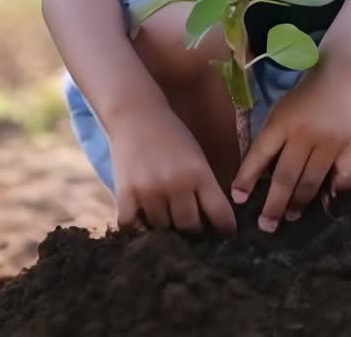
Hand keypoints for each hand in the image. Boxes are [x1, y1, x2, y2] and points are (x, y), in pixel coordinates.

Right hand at [109, 103, 236, 235]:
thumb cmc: (170, 135)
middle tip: (192, 235)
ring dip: (165, 232)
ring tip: (166, 227)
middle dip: (194, 234)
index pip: (220, 215)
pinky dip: (137, 230)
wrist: (136, 114)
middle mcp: (176, 184)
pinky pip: (132, 228)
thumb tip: (212, 222)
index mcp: (199, 173)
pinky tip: (141, 224)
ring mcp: (149, 191)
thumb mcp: (196, 156)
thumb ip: (204, 186)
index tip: (224, 237)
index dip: (225, 230)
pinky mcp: (125, 194)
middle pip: (190, 228)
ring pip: (162, 230)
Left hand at [231, 55, 350, 232]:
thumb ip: (271, 140)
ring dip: (299, 204)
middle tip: (265, 226)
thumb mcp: (281, 110)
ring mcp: (331, 143)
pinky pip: (342, 180)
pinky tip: (325, 200)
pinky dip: (334, 193)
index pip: (260, 154)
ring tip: (290, 216)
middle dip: (273, 205)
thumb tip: (260, 179)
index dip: (247, 178)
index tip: (238, 199)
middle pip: (286, 177)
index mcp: (283, 121)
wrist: (344, 74)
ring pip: (311, 183)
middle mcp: (305, 133)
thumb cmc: (306, 95)